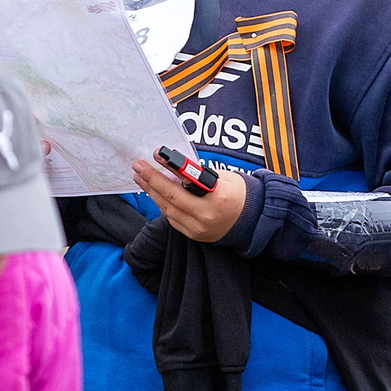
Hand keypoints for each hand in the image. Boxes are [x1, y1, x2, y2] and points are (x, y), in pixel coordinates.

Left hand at [132, 152, 248, 243]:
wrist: (251, 221)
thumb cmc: (238, 194)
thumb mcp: (223, 177)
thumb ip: (198, 175)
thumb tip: (172, 166)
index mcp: (218, 197)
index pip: (187, 180)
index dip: (169, 167)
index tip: (156, 154)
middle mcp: (206, 216)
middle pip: (171, 198)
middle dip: (151, 180)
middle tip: (138, 166)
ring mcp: (199, 229)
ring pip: (168, 210)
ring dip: (152, 192)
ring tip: (141, 178)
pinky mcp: (193, 236)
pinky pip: (172, 219)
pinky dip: (163, 205)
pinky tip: (155, 193)